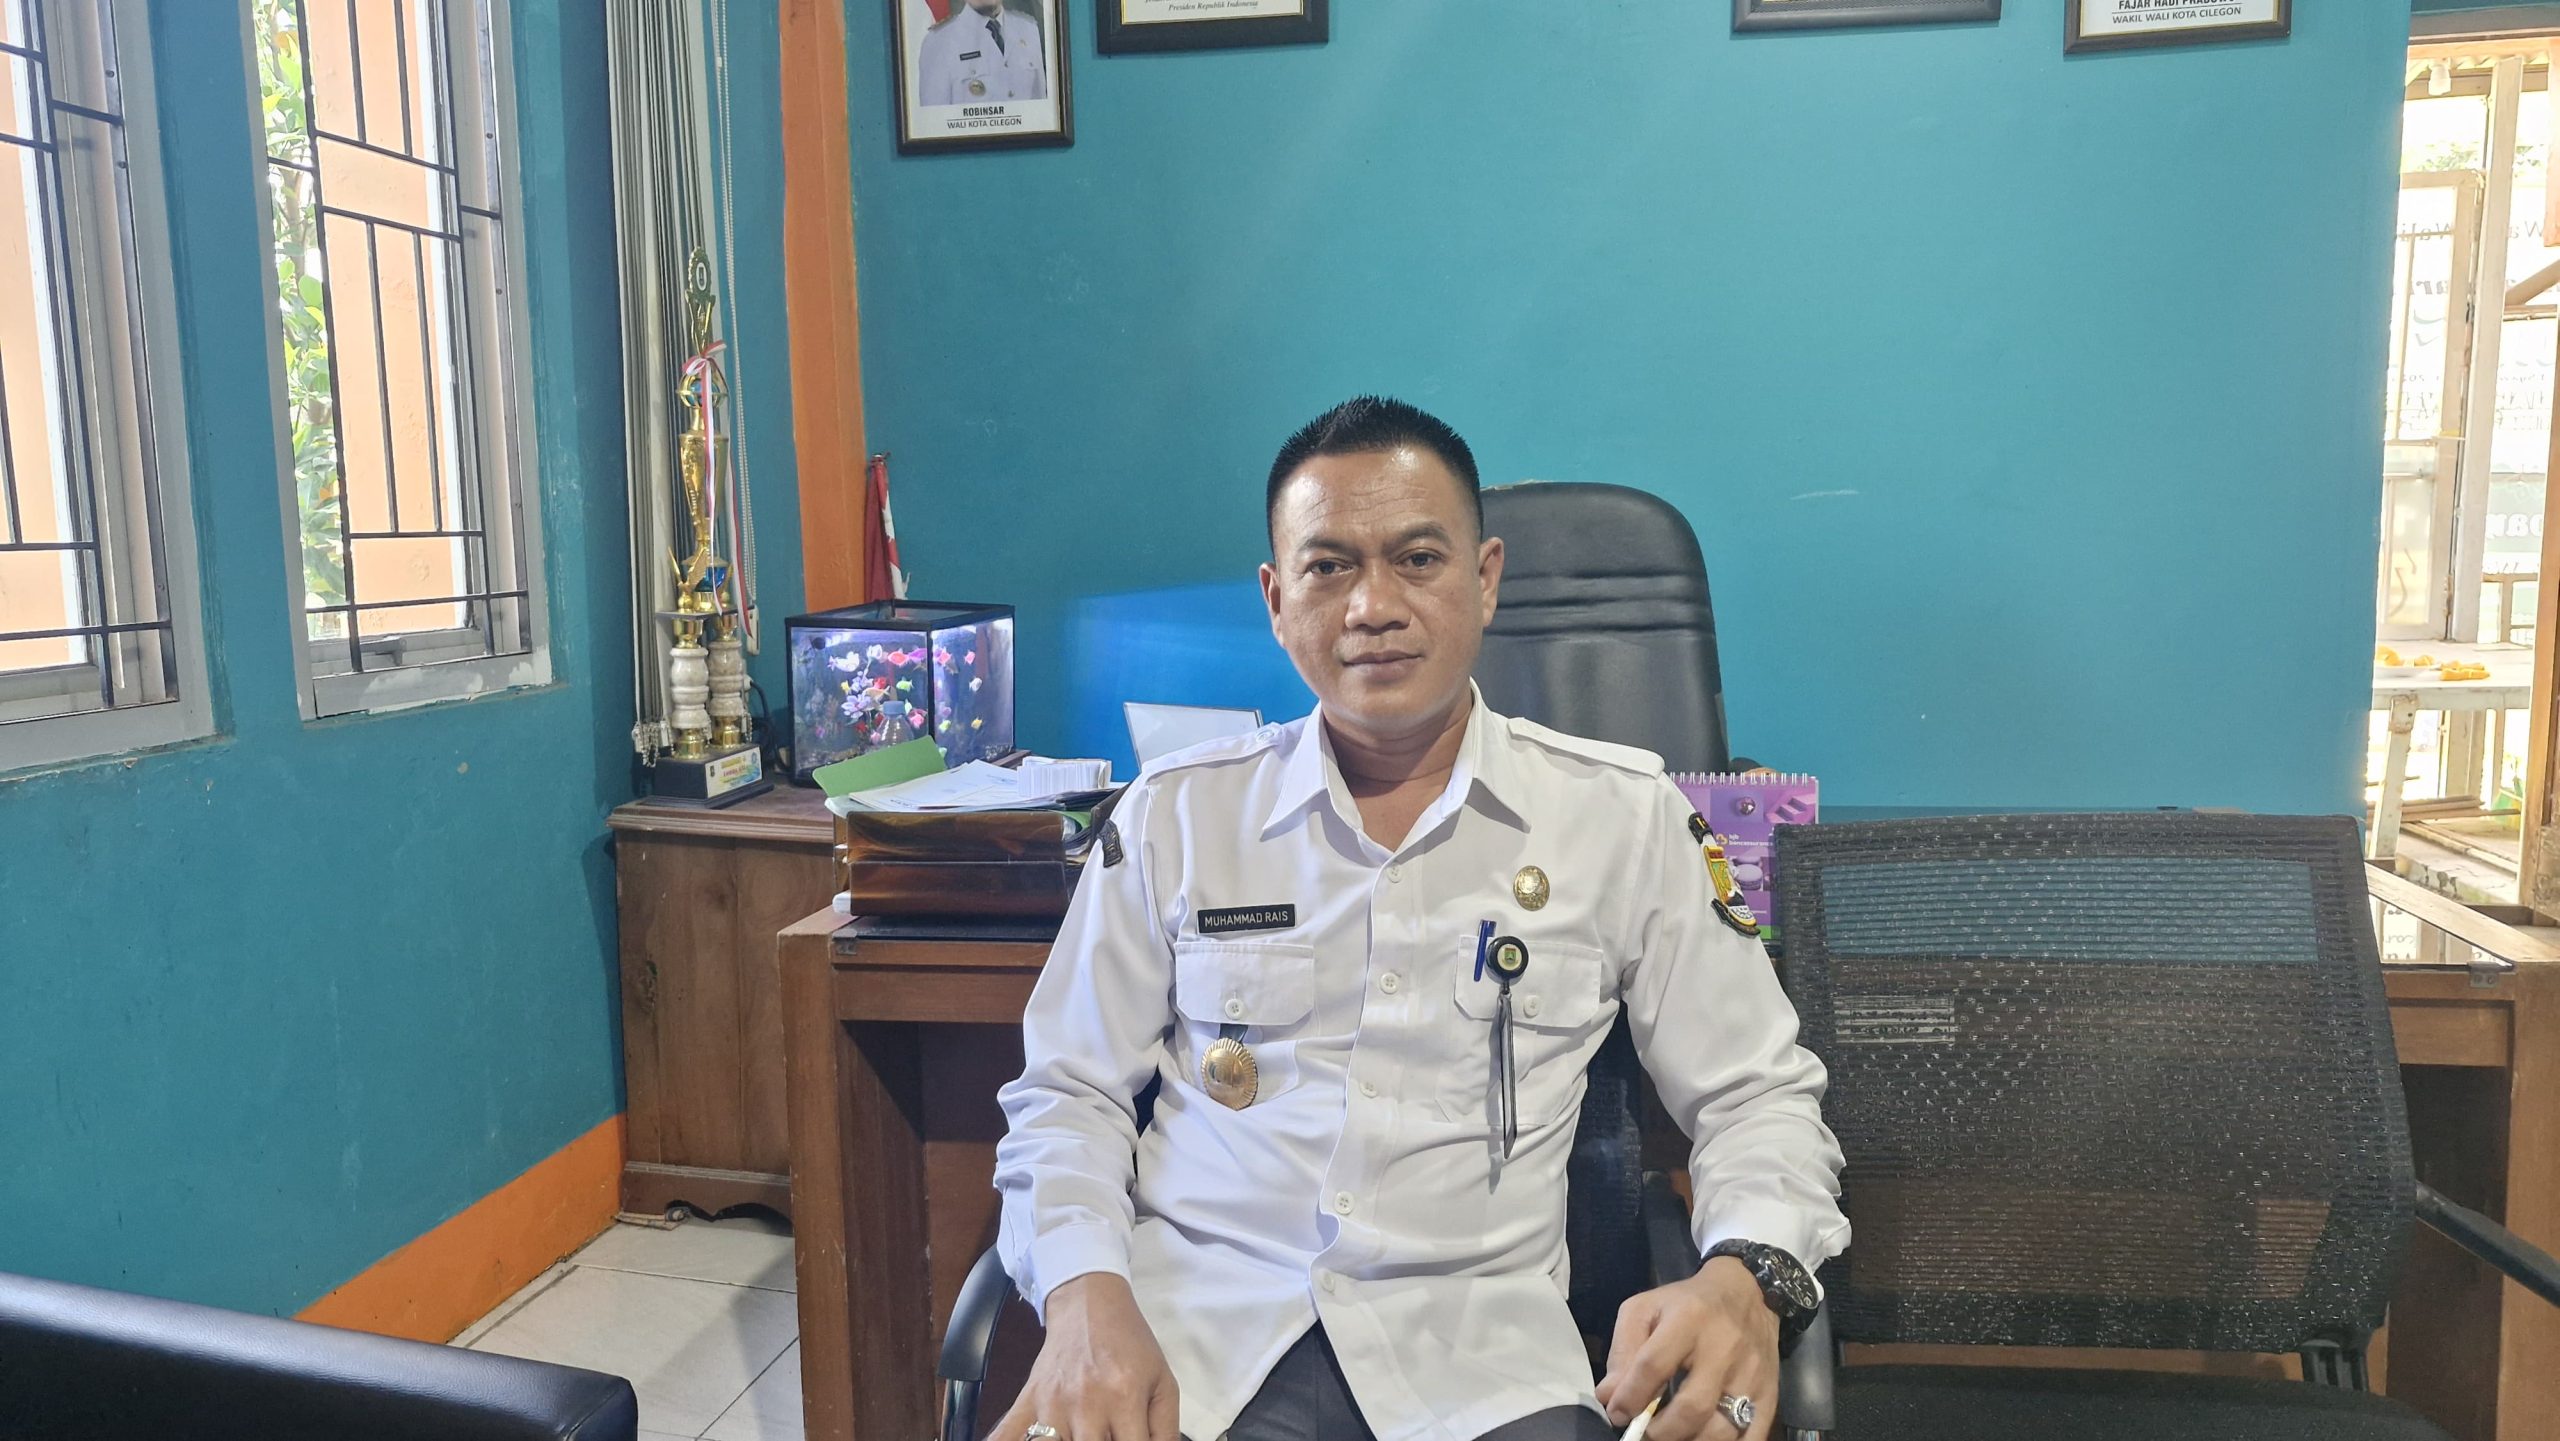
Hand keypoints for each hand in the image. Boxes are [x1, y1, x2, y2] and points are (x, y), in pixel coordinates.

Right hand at [988, 1273, 1180, 1440]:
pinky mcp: (1028, 1400)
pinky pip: (1007, 1432)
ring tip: (1076, 1437)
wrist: (1089, 1305)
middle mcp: (1086, 1403)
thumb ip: (1165, 1429)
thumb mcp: (1162, 1381)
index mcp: (1124, 1397)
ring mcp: (1052, 1404)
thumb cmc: (1129, 1345)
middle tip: (1106, 1436)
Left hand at [1593, 1258, 1776, 1440]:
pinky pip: (1752, 1436)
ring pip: (1722, 1429)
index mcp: (1689, 1319)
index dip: (1630, 1397)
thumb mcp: (1645, 1309)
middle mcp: (1724, 1348)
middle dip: (1661, 1431)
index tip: (1617, 1413)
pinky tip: (1704, 1439)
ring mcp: (1751, 1375)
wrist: (1747, 1292)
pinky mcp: (1770, 1394)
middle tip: (1645, 1432)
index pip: (1654, 1366)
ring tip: (1672, 1435)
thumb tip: (1608, 1396)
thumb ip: (1623, 1350)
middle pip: (1692, 1407)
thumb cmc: (1687, 1303)